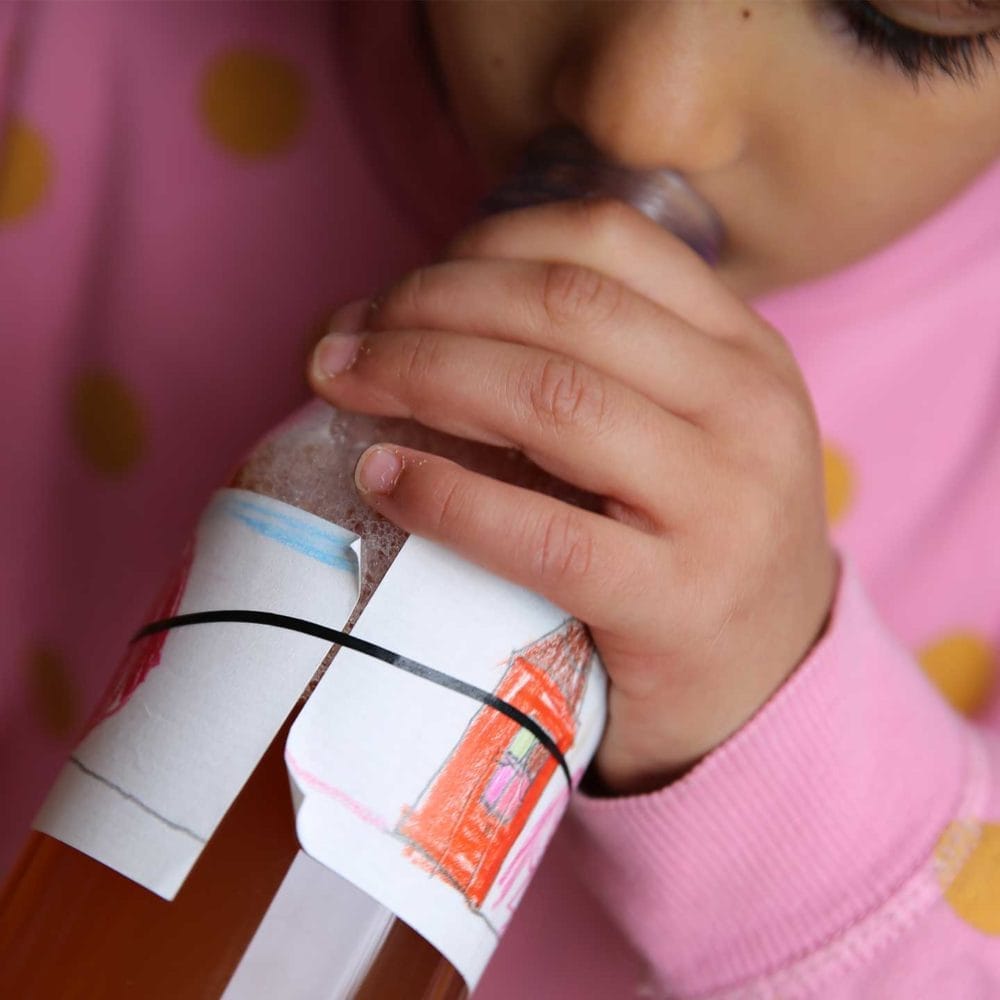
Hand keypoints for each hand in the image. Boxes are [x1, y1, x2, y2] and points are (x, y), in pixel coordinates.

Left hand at [309, 199, 837, 794]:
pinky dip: (446, 495)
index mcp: (744, 351)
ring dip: (421, 374)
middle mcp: (747, 410)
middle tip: (346, 339)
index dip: (486, 241)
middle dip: (430, 304)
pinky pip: (541, 533)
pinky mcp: (678, 603)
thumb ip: (598, 366)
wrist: (773, 683)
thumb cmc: (697, 546)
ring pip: (551, 397)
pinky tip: (384, 480)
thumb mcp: (684, 431)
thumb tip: (415, 314)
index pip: (607, 241)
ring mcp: (722, 507)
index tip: (411, 284)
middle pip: (563, 306)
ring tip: (343, 385)